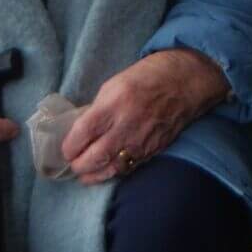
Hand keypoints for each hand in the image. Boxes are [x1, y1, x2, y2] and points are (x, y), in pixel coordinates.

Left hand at [60, 49, 228, 184]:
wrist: (185, 81)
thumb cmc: (147, 76)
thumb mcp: (114, 84)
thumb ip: (98, 109)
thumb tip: (83, 130)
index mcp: (113, 104)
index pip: (81, 135)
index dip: (69, 147)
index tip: (66, 149)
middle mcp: (126, 126)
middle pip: (94, 158)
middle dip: (79, 165)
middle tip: (74, 164)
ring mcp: (141, 141)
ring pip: (111, 169)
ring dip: (94, 175)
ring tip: (86, 175)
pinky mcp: (154, 150)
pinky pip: (129, 167)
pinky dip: (115, 172)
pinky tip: (108, 170)